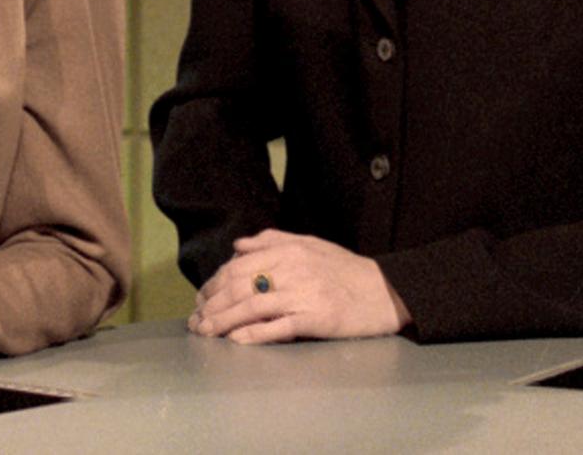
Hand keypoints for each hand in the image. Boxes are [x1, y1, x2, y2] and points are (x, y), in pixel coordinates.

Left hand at [188, 230, 406, 344]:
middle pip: (239, 286)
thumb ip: (272, 241)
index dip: (214, 284)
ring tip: (206, 333)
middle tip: (196, 321)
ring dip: (224, 322)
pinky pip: (278, 327)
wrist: (386, 291)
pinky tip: (236, 341)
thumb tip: (238, 246)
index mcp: (289, 250)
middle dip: (212, 305)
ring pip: (252, 307)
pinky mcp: (316, 319)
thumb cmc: (347, 270)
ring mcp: (304, 294)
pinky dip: (254, 334)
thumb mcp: (311, 244)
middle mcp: (293, 269)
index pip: (238, 266)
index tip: (201, 299)